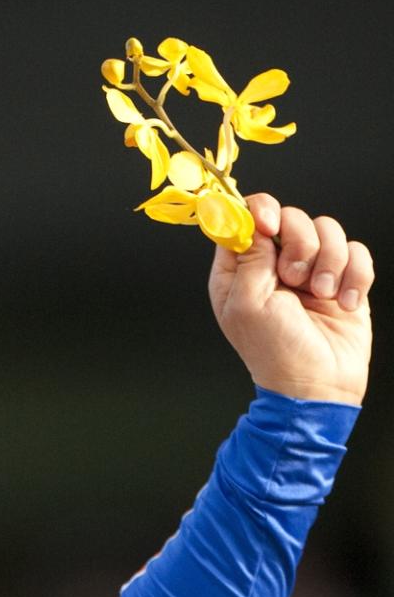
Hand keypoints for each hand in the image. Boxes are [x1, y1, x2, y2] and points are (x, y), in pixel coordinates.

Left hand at [208, 194, 373, 405]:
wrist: (318, 385)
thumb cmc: (276, 352)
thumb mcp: (248, 304)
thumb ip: (249, 258)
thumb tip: (254, 220)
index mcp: (240, 270)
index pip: (245, 217)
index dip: (260, 212)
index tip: (271, 226)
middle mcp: (273, 264)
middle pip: (291, 216)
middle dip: (300, 243)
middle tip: (296, 279)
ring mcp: (310, 269)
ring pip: (328, 229)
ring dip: (329, 261)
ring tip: (322, 296)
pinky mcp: (342, 277)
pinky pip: (356, 250)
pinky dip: (355, 274)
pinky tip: (346, 302)